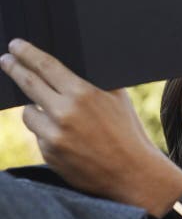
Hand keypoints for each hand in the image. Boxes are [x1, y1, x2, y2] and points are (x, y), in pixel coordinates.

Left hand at [1, 39, 181, 214]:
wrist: (132, 172)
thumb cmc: (128, 132)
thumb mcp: (118, 98)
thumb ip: (93, 82)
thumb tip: (69, 66)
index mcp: (83, 94)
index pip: (45, 65)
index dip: (26, 53)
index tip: (15, 46)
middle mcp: (64, 113)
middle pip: (28, 83)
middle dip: (14, 68)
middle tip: (6, 60)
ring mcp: (54, 135)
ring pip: (29, 113)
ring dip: (37, 109)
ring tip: (56, 115)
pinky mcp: (49, 154)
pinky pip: (39, 135)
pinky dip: (48, 134)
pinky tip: (70, 140)